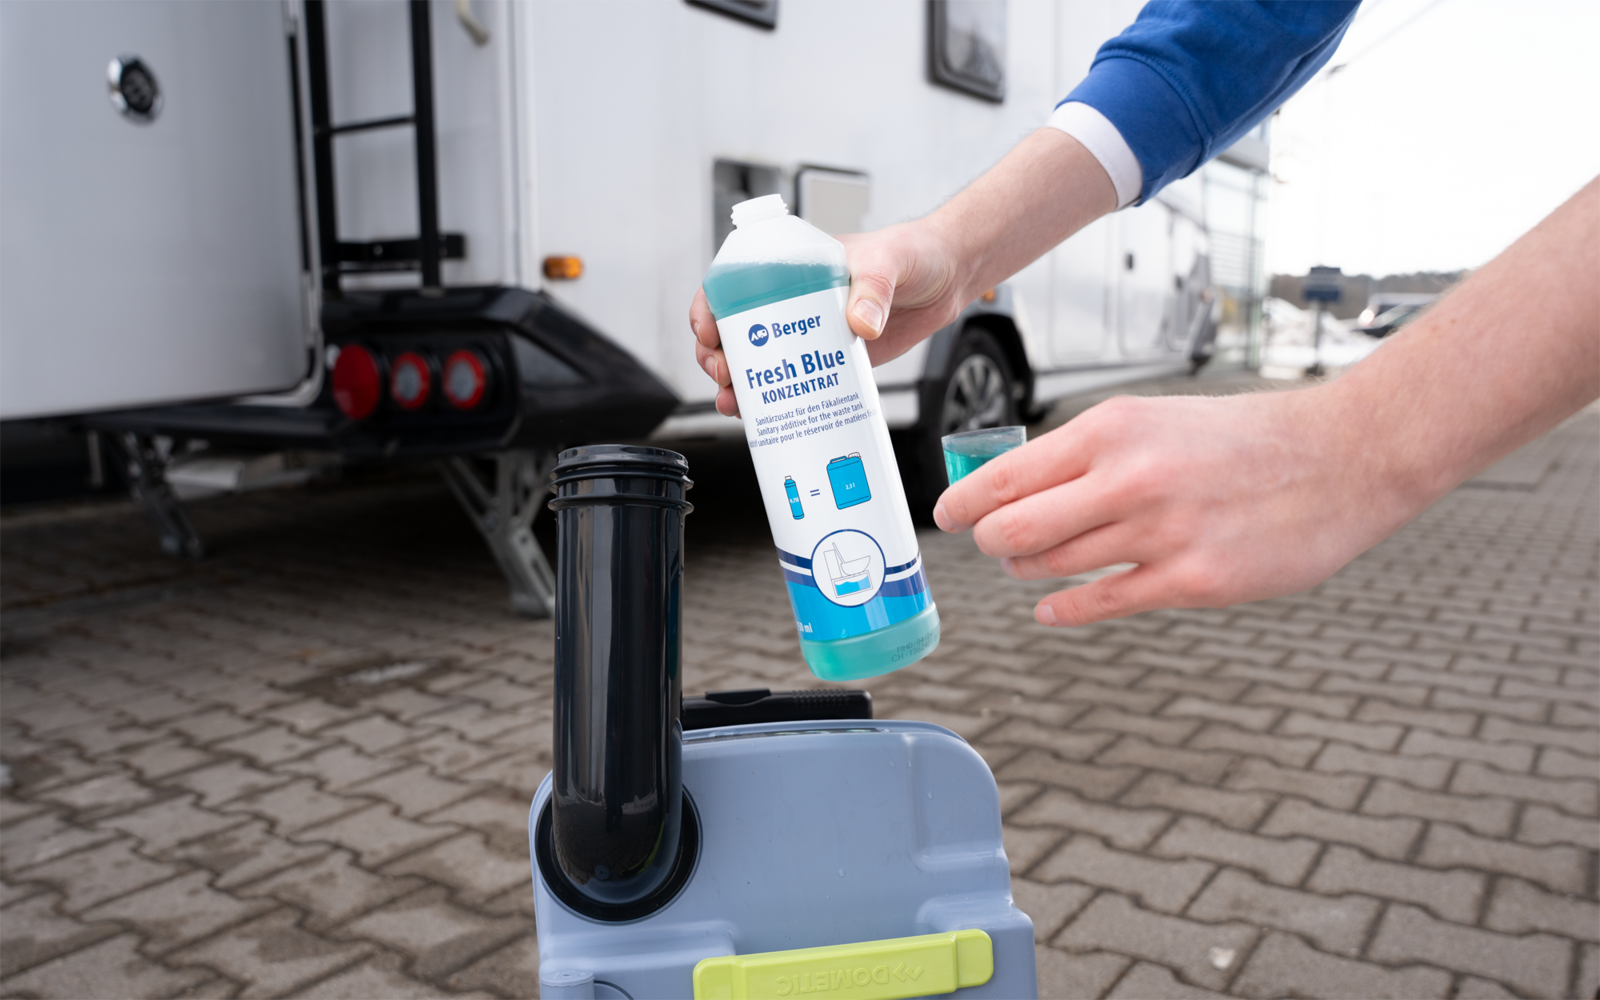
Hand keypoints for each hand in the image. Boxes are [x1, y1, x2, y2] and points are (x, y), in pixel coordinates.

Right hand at [689, 220, 966, 417]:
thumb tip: (861, 324)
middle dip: (716, 355)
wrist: (947, 280)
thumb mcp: (889, 261)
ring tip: (734, 403)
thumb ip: (874, 288)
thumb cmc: (913, 254)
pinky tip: (764, 417)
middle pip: (733, 329)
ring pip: (755, 361)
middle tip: (725, 375)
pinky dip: (772, 402)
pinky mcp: (828, 361)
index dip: (709, 306)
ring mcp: (807, 334)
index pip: (732, 281)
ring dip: (736, 384)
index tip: (708, 331)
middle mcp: (790, 301)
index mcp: (791, 266)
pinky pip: (791, 383)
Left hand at [932, 387, 1421, 625]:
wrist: (1342, 458)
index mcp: (1113, 429)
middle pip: (1011, 530)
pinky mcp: (1193, 582)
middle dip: (990, 544)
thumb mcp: (1154, 420)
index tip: (948, 515)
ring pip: (1050, 568)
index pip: (1004, 474)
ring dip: (1028, 572)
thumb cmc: (1244, 439)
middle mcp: (1128, 478)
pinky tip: (1052, 607)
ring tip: (1029, 567)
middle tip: (991, 547)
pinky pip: (1100, 603)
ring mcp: (1160, 533)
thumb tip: (1016, 484)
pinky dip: (1063, 608)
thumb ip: (1086, 453)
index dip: (963, 503)